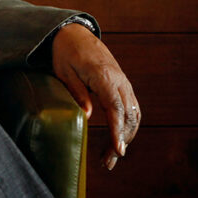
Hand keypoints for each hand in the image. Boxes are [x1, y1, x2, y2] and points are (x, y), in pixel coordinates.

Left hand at [51, 23, 139, 169]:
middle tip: (108, 163)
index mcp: (104, 76)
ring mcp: (123, 82)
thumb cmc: (65, 53)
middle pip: (128, 115)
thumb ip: (77, 93)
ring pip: (133, 114)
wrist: (74, 34)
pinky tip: (119, 139)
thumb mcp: (64, 72)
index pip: (115, 108)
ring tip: (111, 156)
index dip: (117, 131)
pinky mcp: (123, 84)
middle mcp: (119, 80)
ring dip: (126, 136)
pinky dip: (128, 125)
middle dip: (121, 141)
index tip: (118, 150)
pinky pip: (131, 107)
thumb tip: (87, 116)